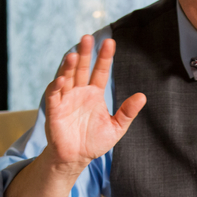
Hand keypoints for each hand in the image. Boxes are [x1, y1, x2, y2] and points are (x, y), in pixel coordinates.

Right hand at [43, 35, 146, 174]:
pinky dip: (56, 86)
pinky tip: (62, 78)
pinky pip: (53, 95)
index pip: (100, 71)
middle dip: (84, 54)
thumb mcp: (116, 127)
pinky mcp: (54, 110)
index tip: (110, 42)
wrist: (76, 158)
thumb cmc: (94, 142)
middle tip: (88, 38)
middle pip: (81, 68)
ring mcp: (65, 99)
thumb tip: (142, 96)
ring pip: (66, 78)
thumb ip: (128, 112)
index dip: (104, 57)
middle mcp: (79, 92)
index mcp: (94, 94)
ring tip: (73, 55)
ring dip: (68, 66)